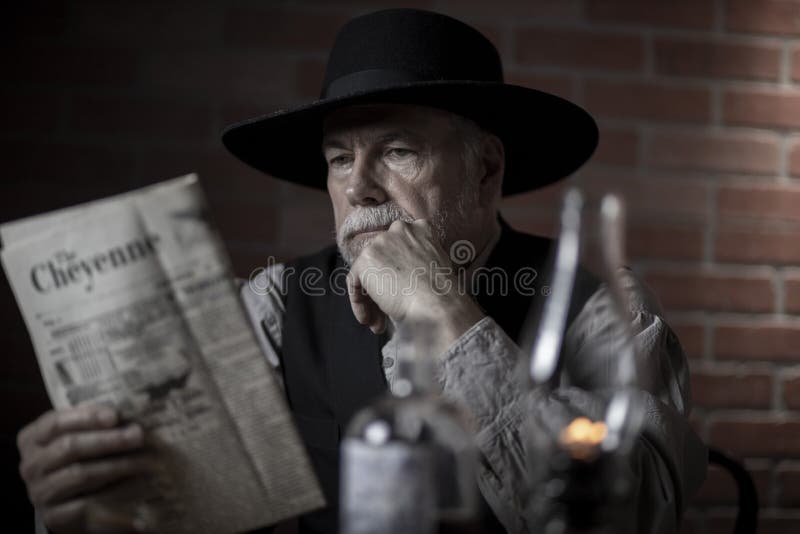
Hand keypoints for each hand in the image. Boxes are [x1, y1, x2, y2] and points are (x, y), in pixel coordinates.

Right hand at [17, 405, 151, 532]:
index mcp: (32, 439)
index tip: (115, 415)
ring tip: (146, 459)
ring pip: (81, 474)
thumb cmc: (80, 461)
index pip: (55, 422)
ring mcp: (39, 492)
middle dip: (108, 440)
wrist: (72, 504)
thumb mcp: (82, 438)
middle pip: (69, 447)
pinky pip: (87, 503)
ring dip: (118, 465)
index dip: (86, 417)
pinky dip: (116, 491)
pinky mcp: (54, 516)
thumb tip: (128, 414)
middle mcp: (30, 465)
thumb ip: (96, 425)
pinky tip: (138, 483)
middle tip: (139, 435)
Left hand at [347, 219, 483, 351]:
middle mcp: (399, 229)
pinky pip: (354, 283)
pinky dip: (359, 303)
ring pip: (367, 273)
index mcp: (421, 228)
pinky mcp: (365, 260)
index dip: (397, 273)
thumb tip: (402, 277)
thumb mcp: (437, 266)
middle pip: (381, 260)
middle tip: (387, 312)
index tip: (401, 293)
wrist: (437, 304)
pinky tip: (370, 320)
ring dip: (372, 299)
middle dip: (383, 286)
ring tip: (379, 322)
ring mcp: (380, 242)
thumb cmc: (443, 295)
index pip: (399, 248)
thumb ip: (418, 262)